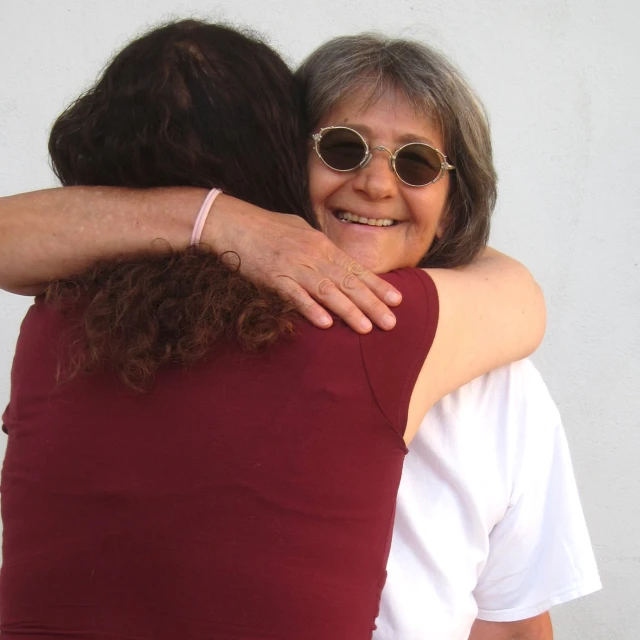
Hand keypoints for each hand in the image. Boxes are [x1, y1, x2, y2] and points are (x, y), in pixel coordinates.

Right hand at [205, 195, 401, 332]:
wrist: (233, 222)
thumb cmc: (267, 227)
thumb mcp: (301, 231)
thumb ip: (321, 248)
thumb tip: (337, 260)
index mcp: (322, 245)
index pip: (356, 269)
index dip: (377, 286)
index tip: (397, 300)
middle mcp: (313, 255)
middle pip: (348, 283)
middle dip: (372, 304)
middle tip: (391, 323)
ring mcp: (294, 266)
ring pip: (327, 291)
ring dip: (348, 311)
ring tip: (366, 328)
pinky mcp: (273, 277)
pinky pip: (295, 295)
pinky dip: (311, 309)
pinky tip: (326, 323)